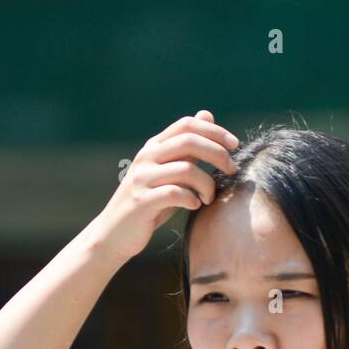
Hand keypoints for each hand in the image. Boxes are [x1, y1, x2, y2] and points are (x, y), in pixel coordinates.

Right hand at [99, 109, 239, 260]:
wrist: (115, 233)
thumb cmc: (149, 203)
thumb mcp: (168, 171)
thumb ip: (186, 147)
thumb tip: (206, 114)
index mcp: (154, 147)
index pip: (187, 125)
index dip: (214, 131)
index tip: (234, 145)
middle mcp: (147, 157)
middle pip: (189, 142)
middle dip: (217, 154)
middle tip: (232, 170)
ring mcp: (143, 178)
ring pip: (186, 169)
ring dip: (207, 184)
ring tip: (209, 198)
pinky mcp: (142, 201)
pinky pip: (175, 193)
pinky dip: (192, 199)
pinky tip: (195, 205)